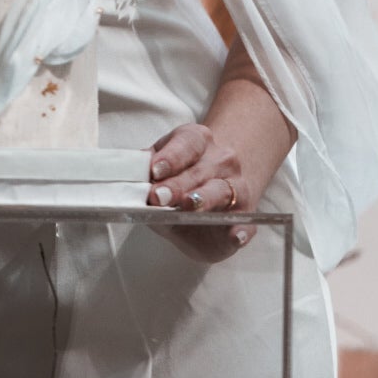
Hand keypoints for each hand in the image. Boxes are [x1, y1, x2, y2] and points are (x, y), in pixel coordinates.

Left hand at [146, 123, 256, 261]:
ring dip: (205, 198)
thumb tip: (130, 178)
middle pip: (199, 170)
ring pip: (222, 190)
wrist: (219, 189)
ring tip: (191, 205)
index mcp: (197, 141)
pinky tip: (236, 235)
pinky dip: (242, 229)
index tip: (154, 170)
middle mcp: (221, 160)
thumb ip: (148, 173)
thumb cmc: (182, 178)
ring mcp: (237, 186)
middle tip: (158, 196)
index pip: (186, 143)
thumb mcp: (162, 169)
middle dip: (177, 185)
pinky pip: (247, 222)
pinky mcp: (245, 215)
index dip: (170, 156)